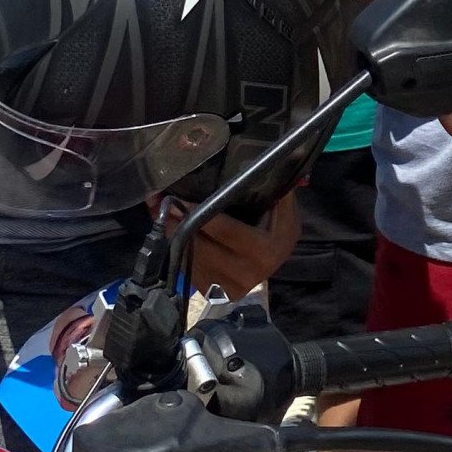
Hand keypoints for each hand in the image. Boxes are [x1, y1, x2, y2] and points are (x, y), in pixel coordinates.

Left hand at [173, 195, 299, 297]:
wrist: (274, 263)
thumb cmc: (278, 233)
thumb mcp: (286, 213)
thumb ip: (278, 192)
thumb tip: (280, 159)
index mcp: (263, 251)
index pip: (225, 230)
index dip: (202, 213)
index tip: (183, 198)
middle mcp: (245, 273)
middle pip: (202, 246)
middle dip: (181, 224)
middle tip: (166, 203)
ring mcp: (227, 286)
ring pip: (191, 258)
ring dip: (173, 236)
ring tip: (164, 215)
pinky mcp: (213, 292)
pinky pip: (188, 269)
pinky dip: (176, 250)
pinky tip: (171, 233)